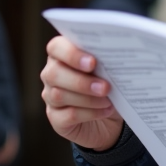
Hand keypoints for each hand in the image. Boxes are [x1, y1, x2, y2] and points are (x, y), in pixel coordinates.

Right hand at [41, 36, 125, 151]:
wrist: (111, 115)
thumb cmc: (109, 84)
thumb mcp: (109, 70)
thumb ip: (105, 60)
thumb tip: (115, 57)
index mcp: (62, 54)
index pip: (56, 48)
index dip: (71, 54)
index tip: (92, 62)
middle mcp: (51, 74)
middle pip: (54, 73)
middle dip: (81, 81)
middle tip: (105, 87)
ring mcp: (50, 97)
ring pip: (59, 95)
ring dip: (88, 99)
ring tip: (108, 100)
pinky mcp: (56, 118)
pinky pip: (68, 115)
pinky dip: (90, 113)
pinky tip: (105, 110)